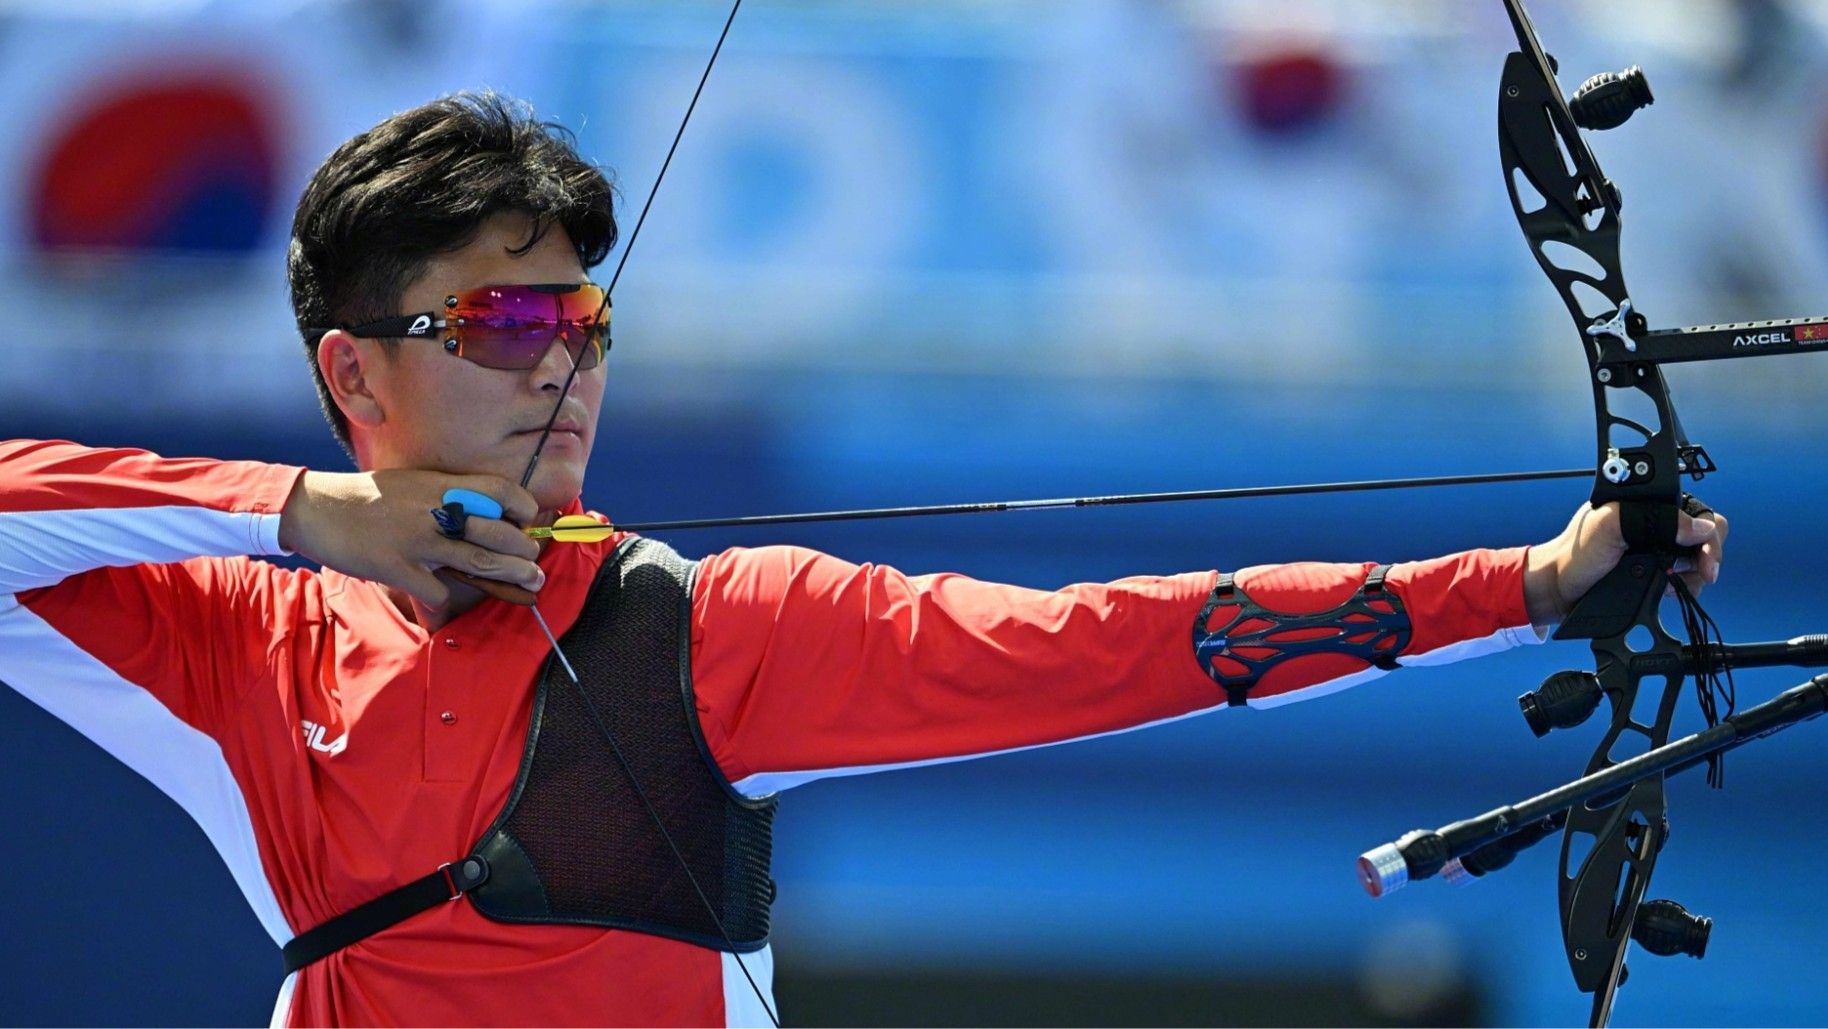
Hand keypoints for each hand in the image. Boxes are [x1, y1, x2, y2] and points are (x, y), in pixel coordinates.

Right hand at [278, 469, 544, 607]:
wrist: (315, 509)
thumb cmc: (367, 498)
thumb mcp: (411, 484)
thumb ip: (445, 496)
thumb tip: (483, 514)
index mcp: (438, 485)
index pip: (498, 490)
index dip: (522, 506)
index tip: (528, 520)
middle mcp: (433, 510)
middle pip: (497, 531)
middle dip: (524, 551)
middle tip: (534, 563)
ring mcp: (416, 540)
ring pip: (478, 560)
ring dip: (510, 574)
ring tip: (531, 582)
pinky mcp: (396, 567)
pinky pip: (435, 590)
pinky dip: (443, 601)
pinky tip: (441, 603)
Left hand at [1524, 500, 1728, 626]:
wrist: (1559, 589)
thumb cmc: (1576, 553)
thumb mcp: (1610, 526)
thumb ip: (1654, 519)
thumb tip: (1700, 527)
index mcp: (1648, 504)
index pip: (1696, 510)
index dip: (1708, 532)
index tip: (1705, 556)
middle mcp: (1657, 524)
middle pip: (1704, 535)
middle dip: (1706, 556)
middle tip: (1702, 574)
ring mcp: (1658, 549)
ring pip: (1698, 559)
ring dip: (1694, 575)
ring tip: (1672, 584)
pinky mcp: (1655, 572)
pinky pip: (1685, 578)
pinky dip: (1683, 587)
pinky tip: (1667, 590)